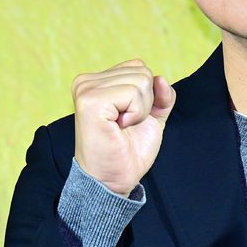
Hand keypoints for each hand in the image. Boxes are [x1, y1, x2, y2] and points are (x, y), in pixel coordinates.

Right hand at [72, 59, 175, 196]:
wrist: (114, 180)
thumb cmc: (129, 150)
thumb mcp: (152, 115)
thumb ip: (160, 95)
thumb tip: (161, 79)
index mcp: (97, 81)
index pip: (139, 67)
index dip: (147, 95)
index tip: (129, 117)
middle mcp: (86, 81)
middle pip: (143, 72)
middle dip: (145, 102)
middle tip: (124, 125)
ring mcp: (86, 89)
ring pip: (141, 81)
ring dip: (140, 110)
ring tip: (121, 127)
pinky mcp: (90, 101)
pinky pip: (133, 92)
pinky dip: (135, 113)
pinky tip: (118, 127)